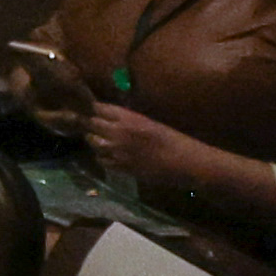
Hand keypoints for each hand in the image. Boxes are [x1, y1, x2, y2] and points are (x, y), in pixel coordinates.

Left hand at [77, 99, 224, 199]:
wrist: (183, 162)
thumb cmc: (172, 139)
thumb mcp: (149, 122)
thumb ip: (129, 119)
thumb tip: (113, 117)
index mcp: (128, 117)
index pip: (99, 108)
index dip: (96, 109)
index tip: (94, 110)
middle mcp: (118, 132)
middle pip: (92, 123)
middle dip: (92, 124)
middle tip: (94, 126)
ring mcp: (117, 150)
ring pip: (93, 142)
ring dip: (95, 140)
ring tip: (100, 140)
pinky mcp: (120, 167)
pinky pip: (101, 160)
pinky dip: (102, 157)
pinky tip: (108, 156)